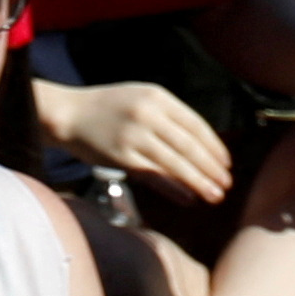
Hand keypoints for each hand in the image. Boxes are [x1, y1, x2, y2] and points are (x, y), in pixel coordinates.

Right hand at [37, 76, 234, 204]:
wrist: (68, 114)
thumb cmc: (107, 109)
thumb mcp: (140, 99)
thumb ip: (167, 117)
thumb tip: (199, 145)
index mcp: (157, 97)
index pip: (195, 125)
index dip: (214, 147)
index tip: (226, 164)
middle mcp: (148, 114)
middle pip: (189, 145)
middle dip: (211, 167)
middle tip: (227, 184)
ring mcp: (134, 135)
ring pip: (175, 163)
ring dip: (199, 181)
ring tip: (215, 195)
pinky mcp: (121, 156)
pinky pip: (154, 176)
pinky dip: (174, 188)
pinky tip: (189, 198)